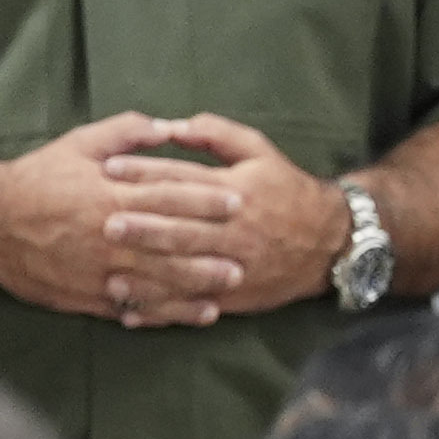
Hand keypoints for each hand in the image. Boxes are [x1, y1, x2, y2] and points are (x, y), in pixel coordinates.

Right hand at [0, 113, 247, 323]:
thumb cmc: (37, 179)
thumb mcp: (77, 145)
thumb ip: (124, 133)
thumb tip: (167, 126)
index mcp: (109, 195)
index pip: (167, 196)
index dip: (206, 199)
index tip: (240, 200)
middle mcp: (109, 234)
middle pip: (170, 242)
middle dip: (212, 247)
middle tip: (249, 250)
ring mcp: (100, 268)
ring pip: (159, 279)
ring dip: (199, 283)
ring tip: (232, 282)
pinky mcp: (90, 295)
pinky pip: (137, 305)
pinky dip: (169, 311)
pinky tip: (199, 313)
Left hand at [98, 112, 357, 320]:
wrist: (332, 241)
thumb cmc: (288, 191)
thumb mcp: (260, 152)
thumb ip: (217, 134)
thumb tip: (173, 126)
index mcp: (237, 191)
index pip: (184, 179)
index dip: (145, 173)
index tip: (108, 170)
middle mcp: (236, 229)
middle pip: (183, 228)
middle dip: (144, 226)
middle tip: (106, 224)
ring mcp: (237, 265)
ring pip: (186, 270)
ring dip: (148, 275)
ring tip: (111, 274)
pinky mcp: (236, 294)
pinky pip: (195, 303)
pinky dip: (163, 311)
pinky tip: (131, 313)